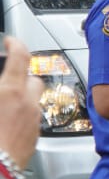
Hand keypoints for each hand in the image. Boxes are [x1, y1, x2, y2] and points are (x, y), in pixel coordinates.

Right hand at [0, 37, 43, 168]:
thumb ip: (0, 88)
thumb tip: (2, 86)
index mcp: (10, 91)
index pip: (21, 57)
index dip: (16, 44)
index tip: (10, 41)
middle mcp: (27, 103)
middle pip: (33, 78)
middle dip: (22, 75)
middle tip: (6, 77)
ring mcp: (33, 120)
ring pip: (35, 99)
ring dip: (24, 95)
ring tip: (6, 100)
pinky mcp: (34, 137)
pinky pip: (32, 117)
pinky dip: (23, 112)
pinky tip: (8, 120)